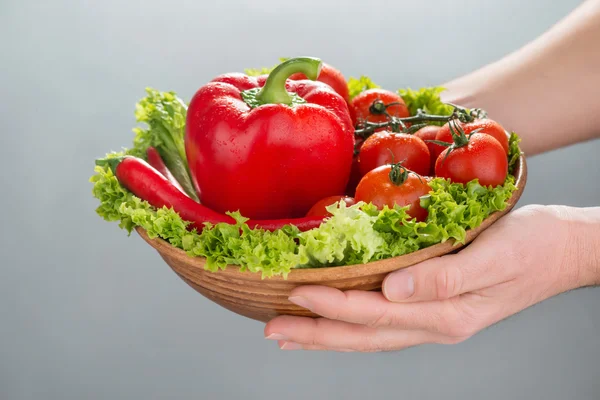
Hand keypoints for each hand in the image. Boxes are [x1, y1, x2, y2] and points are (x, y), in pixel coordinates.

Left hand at [264, 205, 597, 351]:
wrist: (562, 249)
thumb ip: (445, 277)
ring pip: (370, 337)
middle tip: (271, 331)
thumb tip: (394, 291)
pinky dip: (352, 327)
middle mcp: (436, 324)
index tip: (295, 293)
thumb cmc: (533, 245)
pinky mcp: (435, 308)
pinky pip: (383, 326)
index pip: (376, 314)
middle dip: (316, 333)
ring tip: (289, 336)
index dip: (333, 305)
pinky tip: (334, 323)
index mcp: (447, 312)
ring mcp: (435, 321)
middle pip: (364, 336)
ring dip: (327, 336)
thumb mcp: (495, 254)